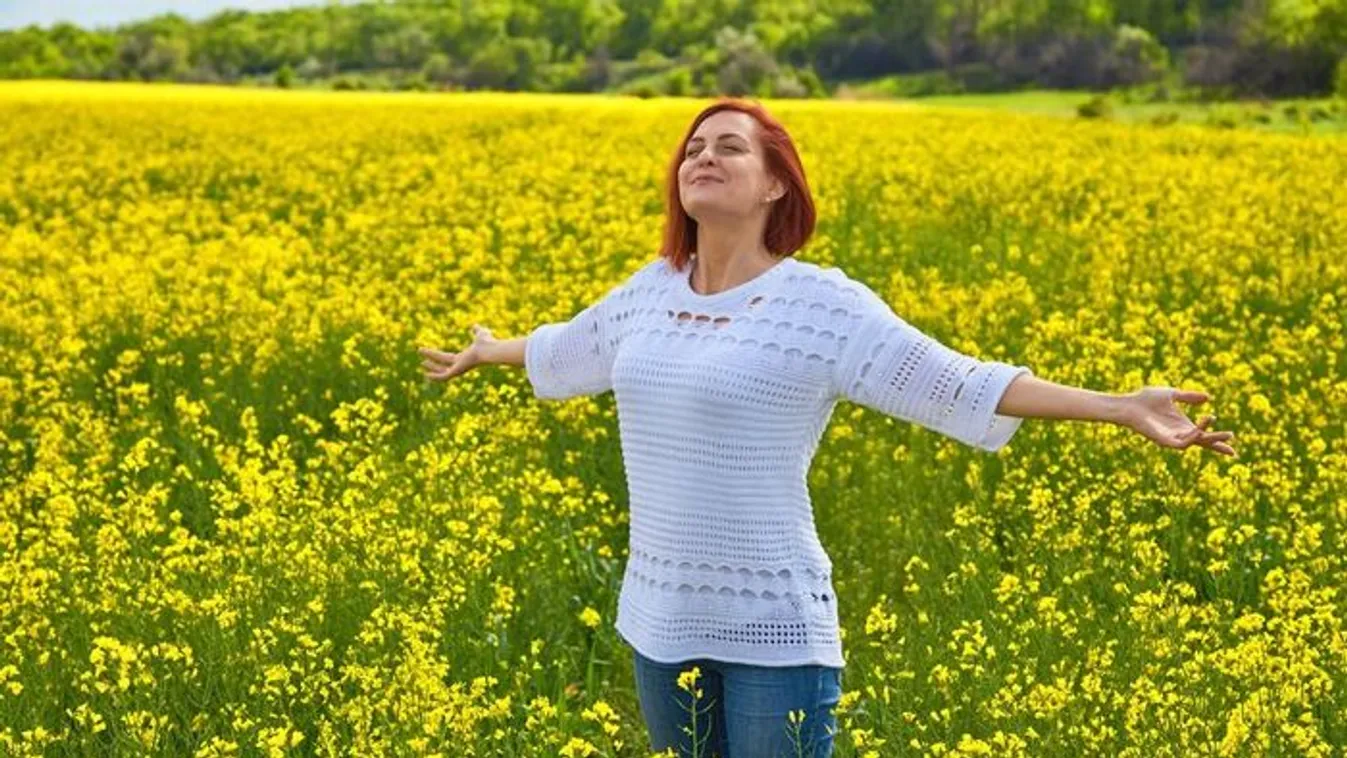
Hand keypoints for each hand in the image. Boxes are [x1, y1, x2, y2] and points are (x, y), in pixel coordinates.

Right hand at [419, 324, 491, 381]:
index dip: (439, 357)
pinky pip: (444, 377)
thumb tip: (475, 326)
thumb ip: (477, 331)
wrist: (490, 350)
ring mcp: (459, 369)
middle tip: (421, 357)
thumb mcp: (480, 334)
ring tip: (422, 361)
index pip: (449, 358)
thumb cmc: (488, 343)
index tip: (432, 354)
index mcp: (465, 358)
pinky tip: (426, 374)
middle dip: (432, 359)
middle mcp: (461, 365)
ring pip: (442, 369)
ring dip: (432, 366)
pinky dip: (435, 377)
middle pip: (443, 363)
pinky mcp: (457, 371)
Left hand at [1120, 386, 1237, 457]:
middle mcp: (1179, 434)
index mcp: (1183, 425)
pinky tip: (1199, 428)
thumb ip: (1189, 397)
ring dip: (1208, 434)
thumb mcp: (1172, 394)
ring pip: (1195, 441)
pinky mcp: (1164, 441)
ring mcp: (1172, 438)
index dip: (1218, 440)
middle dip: (1218, 441)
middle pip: (1203, 441)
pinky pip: (1182, 443)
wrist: (1129, 404)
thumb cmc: (1145, 399)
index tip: (1233, 444)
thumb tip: (1208, 398)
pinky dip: (1193, 436)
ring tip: (1217, 422)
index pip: (1204, 435)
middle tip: (1232, 436)